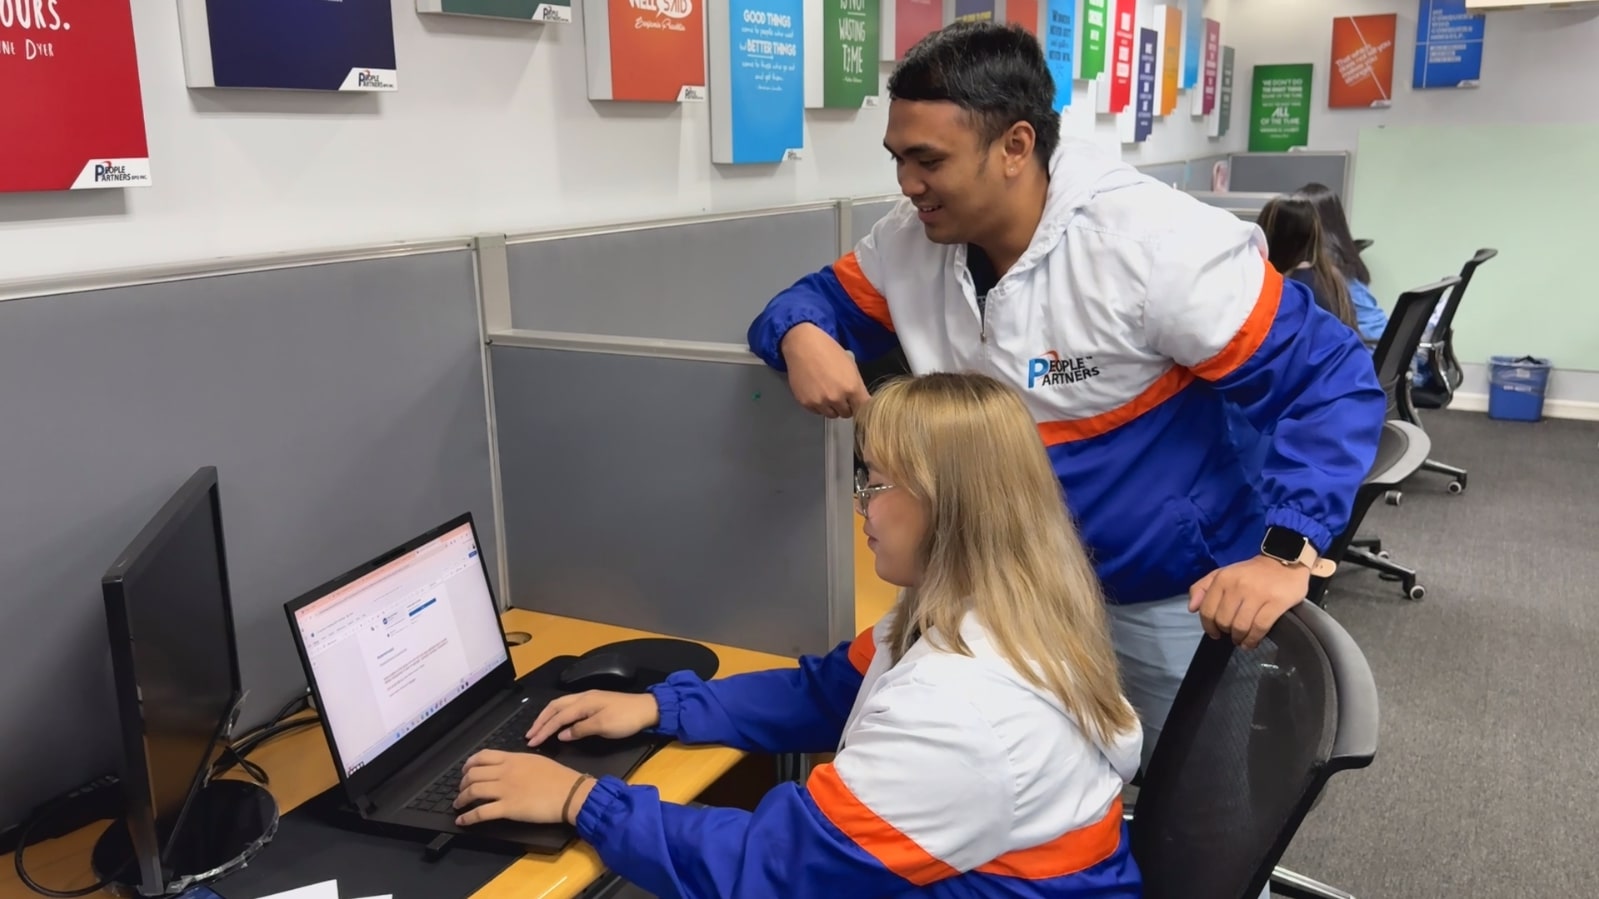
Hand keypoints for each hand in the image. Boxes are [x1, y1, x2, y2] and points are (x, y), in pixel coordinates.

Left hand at [453, 749, 593, 825]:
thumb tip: (508, 766)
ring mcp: (505, 790)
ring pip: (473, 791)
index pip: (482, 756)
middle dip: (462, 783)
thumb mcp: (536, 761)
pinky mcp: (507, 808)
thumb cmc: (559, 777)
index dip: (469, 764)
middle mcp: (504, 772)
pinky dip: (467, 817)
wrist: (570, 793)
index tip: (465, 770)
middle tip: (461, 790)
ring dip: (461, 799)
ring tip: (458, 804)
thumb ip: (519, 762)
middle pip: (473, 774)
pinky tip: (462, 820)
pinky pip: (481, 812)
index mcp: (512, 758)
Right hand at [526, 690, 659, 746]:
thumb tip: (561, 734)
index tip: (532, 741)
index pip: (558, 717)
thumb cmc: (626, 718)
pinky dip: (558, 715)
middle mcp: (583, 697)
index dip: (544, 729)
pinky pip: (569, 707)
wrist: (647, 709)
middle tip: (530, 734)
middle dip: (541, 720)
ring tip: (538, 728)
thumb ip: (580, 729)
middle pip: (555, 707)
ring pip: (561, 705)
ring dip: (548, 716)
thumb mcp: (603, 727)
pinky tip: (558, 723)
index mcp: (584, 702)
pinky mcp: (594, 703)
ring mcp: (589, 699)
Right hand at [780, 324, 870, 417]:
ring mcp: (820, 402)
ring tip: (827, 392)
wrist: (803, 345)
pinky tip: (816, 391)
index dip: (861, 406)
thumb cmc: (827, 350)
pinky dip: (818, 405)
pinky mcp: (806, 403)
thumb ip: (857, 385)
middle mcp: (837, 398)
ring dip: (832, 407)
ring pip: (832, 414)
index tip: (857, 403)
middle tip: (840, 394)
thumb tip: (860, 399)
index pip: (863, 409)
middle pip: (847, 414)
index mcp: (852, 387)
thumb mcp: (850, 365)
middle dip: (846, 406)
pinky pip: (817, 411)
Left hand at [1188, 556, 1308, 648]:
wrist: (1285, 561)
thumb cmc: (1251, 572)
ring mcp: (1257, 594)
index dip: (1208, 626)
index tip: (1215, 633)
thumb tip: (1191, 608)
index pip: (1207, 610)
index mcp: (1223, 578)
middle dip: (1226, 632)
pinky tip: (1252, 642)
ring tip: (1242, 640)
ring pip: (1240, 626)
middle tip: (1232, 634)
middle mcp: (1238, 585)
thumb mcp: (1223, 573)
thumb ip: (1202, 588)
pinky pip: (1259, 628)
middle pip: (1223, 621)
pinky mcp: (1276, 602)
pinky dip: (1253, 639)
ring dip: (1239, 638)